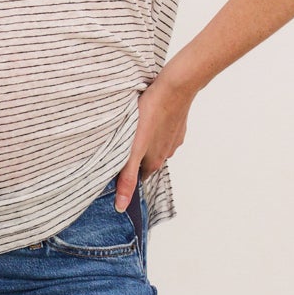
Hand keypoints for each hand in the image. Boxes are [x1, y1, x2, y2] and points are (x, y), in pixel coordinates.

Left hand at [114, 67, 194, 212]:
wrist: (175, 87)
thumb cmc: (151, 114)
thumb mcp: (133, 149)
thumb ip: (127, 177)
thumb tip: (121, 207)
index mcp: (154, 163)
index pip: (137, 176)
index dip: (125, 172)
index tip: (115, 162)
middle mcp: (166, 154)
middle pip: (145, 161)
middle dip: (134, 156)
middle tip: (121, 142)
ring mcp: (174, 138)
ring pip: (154, 145)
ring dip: (143, 140)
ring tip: (132, 129)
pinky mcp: (177, 124)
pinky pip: (163, 130)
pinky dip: (154, 127)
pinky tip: (147, 117)